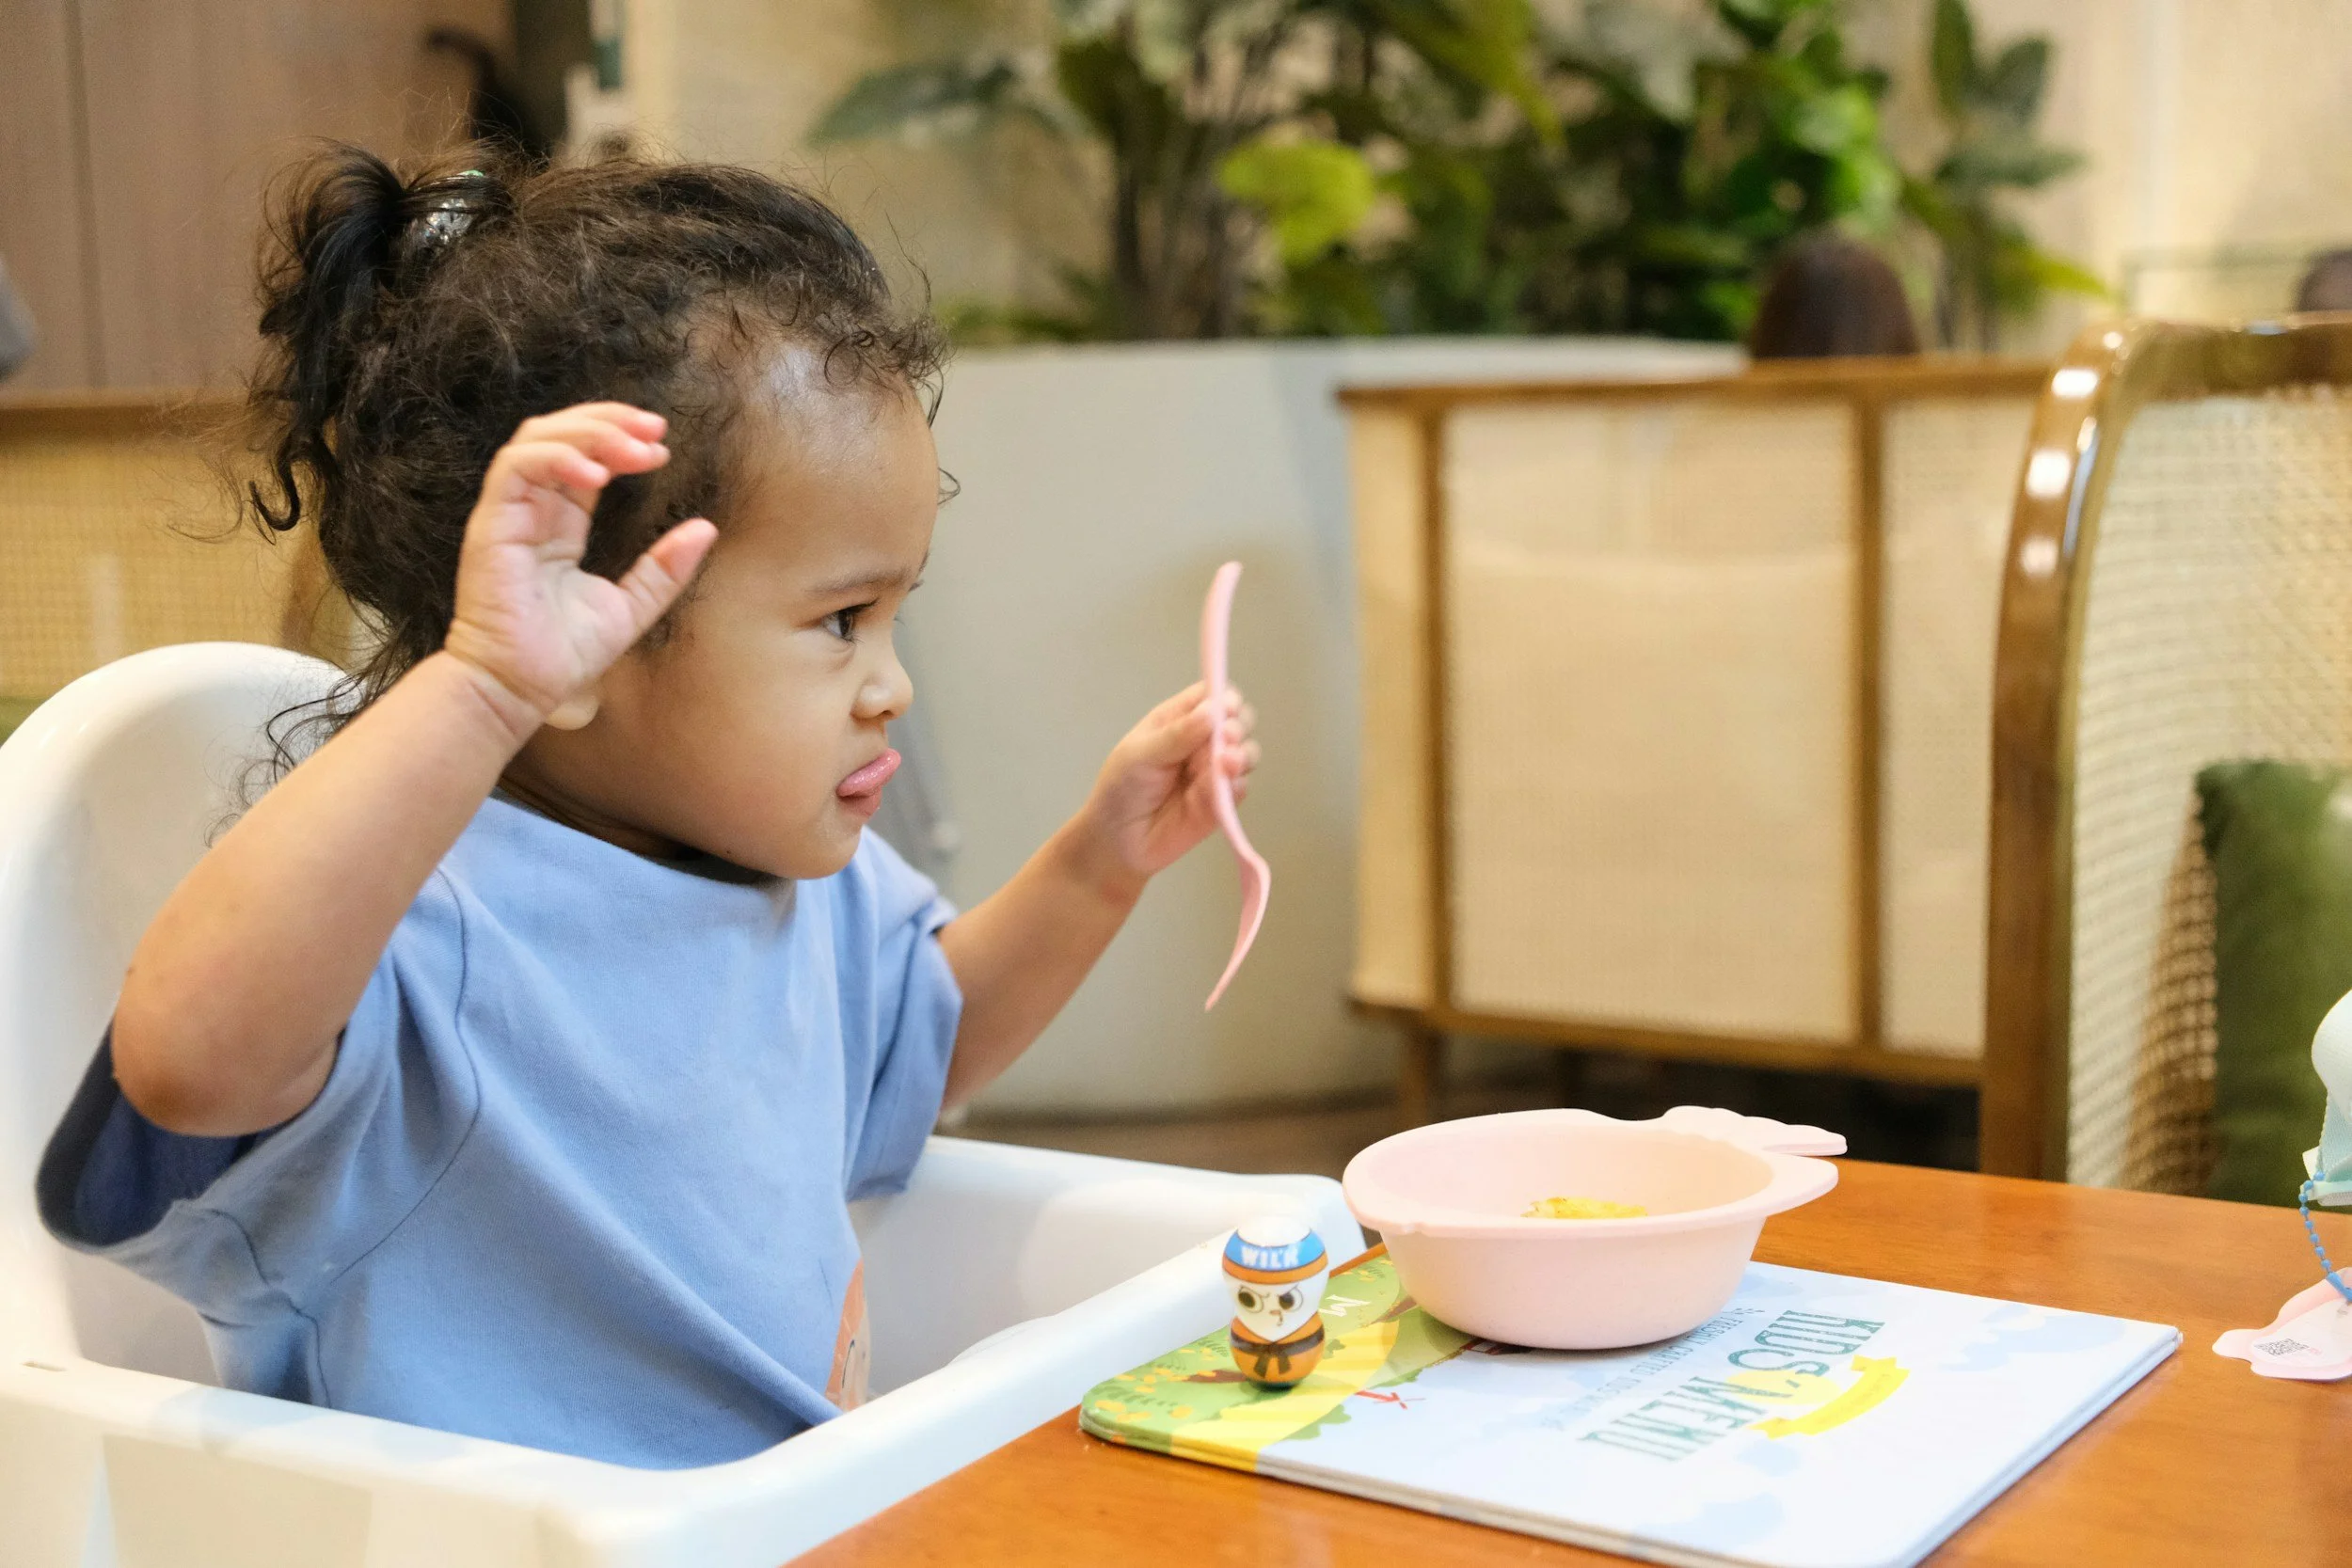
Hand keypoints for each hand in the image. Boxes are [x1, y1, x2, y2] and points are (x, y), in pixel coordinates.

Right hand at [440, 402, 717, 737]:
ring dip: (589, 431)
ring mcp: (509, 512)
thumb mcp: (631, 607)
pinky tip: (598, 474)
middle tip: (655, 428)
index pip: (586, 458)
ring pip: (537, 438)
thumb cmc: (564, 655)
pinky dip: (557, 458)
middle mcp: (533, 510)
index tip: (663, 448)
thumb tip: (705, 529)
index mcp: (561, 523)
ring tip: (634, 446)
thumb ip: (663, 569)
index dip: (623, 443)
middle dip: (610, 421)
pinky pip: (516, 467)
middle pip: (561, 434)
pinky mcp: (491, 522)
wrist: (519, 689)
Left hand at [1068, 681, 1259, 895]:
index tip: (1225, 708)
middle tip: (1227, 737)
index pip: (1211, 696)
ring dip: (1243, 754)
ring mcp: (1215, 772)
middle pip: (1238, 721)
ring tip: (1228, 763)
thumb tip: (1214, 711)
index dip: (1223, 698)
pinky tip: (1223, 788)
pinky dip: (1237, 785)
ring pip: (1247, 753)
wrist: (1118, 843)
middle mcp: (1202, 742)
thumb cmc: (1121, 790)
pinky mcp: (1222, 802)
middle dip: (1239, 726)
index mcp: (1179, 720)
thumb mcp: (1140, 755)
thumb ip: (1177, 735)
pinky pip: (1240, 788)